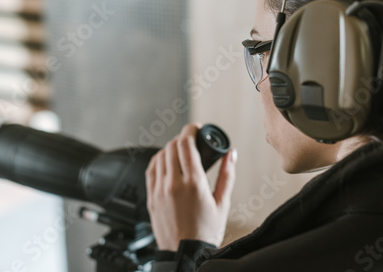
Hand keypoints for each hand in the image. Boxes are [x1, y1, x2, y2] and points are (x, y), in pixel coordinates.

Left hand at [145, 123, 236, 250]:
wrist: (185, 255)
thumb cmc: (206, 232)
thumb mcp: (223, 203)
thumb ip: (227, 175)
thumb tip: (231, 154)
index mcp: (194, 184)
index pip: (186, 144)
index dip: (190, 130)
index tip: (196, 128)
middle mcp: (173, 184)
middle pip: (172, 146)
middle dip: (182, 138)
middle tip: (191, 139)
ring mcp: (159, 191)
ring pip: (160, 156)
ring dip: (170, 148)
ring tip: (180, 151)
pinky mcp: (151, 198)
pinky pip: (151, 170)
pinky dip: (158, 160)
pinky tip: (166, 162)